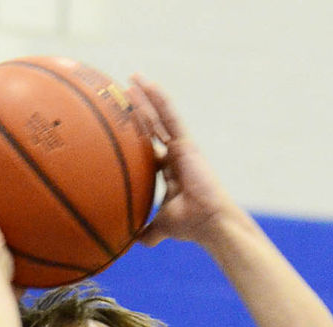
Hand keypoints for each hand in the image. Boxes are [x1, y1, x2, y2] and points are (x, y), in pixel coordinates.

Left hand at [130, 76, 233, 248]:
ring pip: (160, 116)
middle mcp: (176, 155)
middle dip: (139, 110)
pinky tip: (146, 83)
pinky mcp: (186, 142)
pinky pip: (170, 115)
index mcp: (171, 171)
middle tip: (123, 93)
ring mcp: (181, 147)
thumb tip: (132, 241)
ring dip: (145, 97)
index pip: (150, 148)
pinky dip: (158, 98)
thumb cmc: (190, 225)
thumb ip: (149, 230)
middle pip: (153, 127)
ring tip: (131, 79)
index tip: (122, 126)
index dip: (137, 136)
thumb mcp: (163, 226)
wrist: (209, 221)